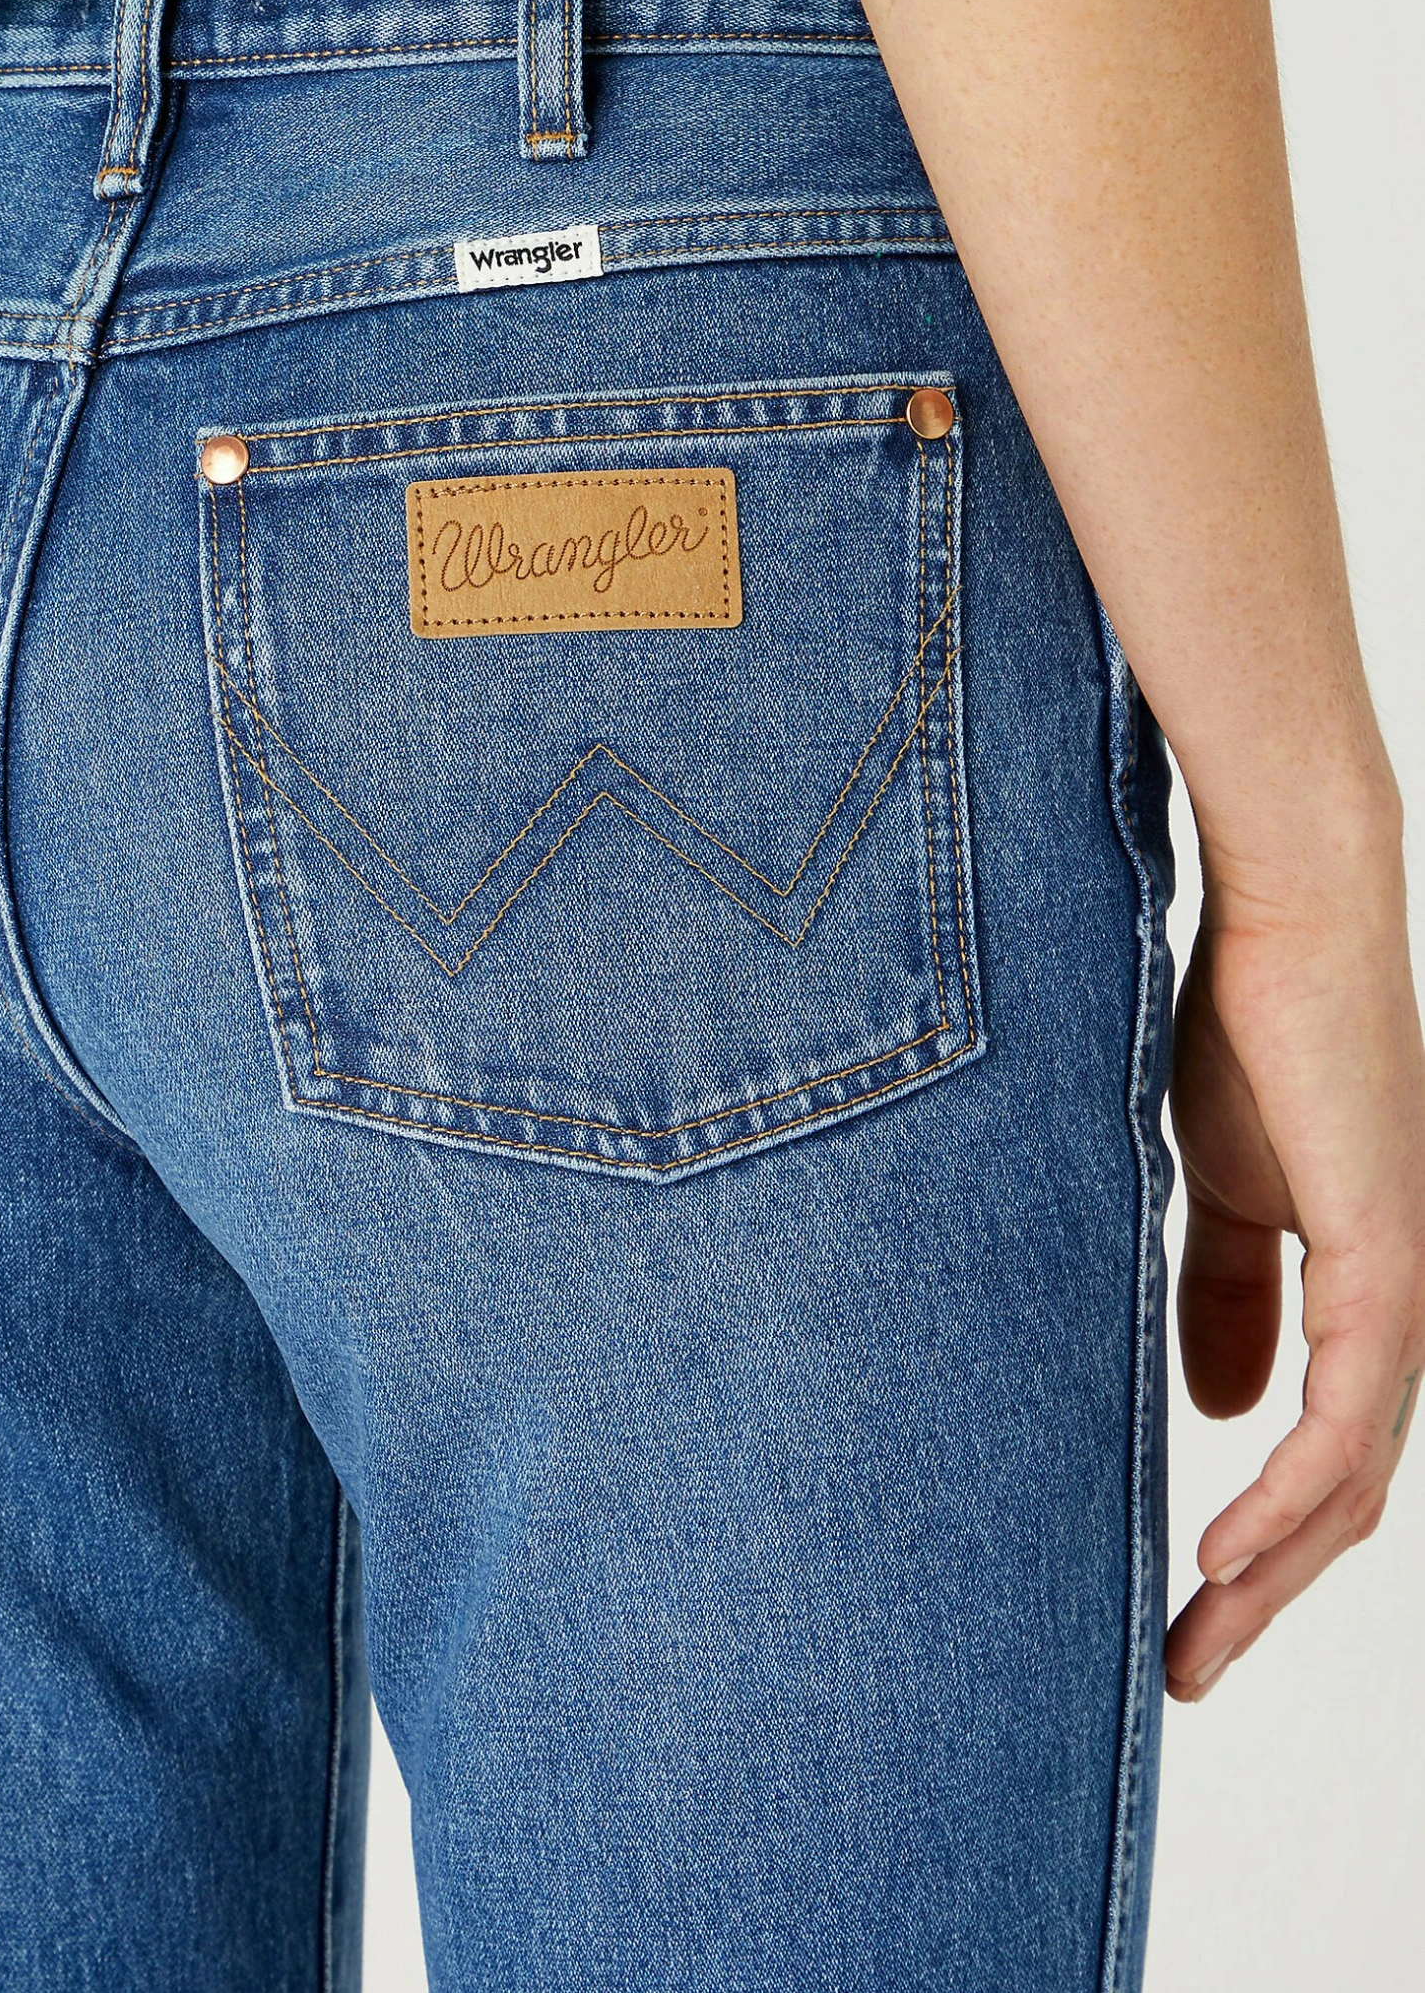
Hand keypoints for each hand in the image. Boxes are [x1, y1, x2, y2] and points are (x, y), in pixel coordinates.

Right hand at [1164, 840, 1424, 1699]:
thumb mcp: (1219, 1192)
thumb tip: (1215, 1408)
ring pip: (1354, 1479)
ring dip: (1272, 1572)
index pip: (1326, 1455)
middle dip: (1266, 1594)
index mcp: (1364, 1291)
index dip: (1264, 1542)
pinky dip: (1287, 1493)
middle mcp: (1403, 1307)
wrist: (1289, 919)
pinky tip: (1228, 1548)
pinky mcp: (1389, 1259)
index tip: (1184, 1603)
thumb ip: (1226, 1298)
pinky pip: (1346, 1414)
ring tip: (1197, 1638)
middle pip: (1346, 1496)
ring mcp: (1407, 1286)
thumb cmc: (1252, 1031)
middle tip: (1187, 1666)